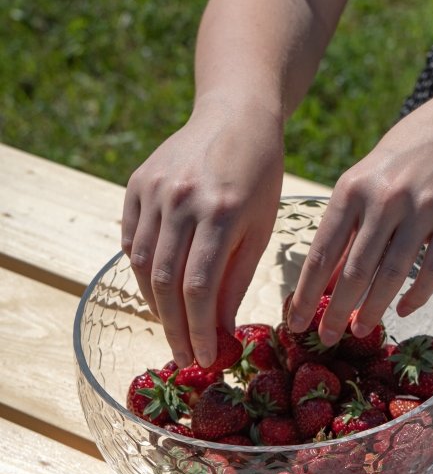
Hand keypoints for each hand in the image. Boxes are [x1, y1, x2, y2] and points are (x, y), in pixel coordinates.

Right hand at [121, 95, 283, 366]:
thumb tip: (221, 332)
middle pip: (165, 282)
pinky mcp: (137, 183)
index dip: (198, 330)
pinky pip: (130, 239)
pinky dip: (140, 271)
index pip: (199, 287)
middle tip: (183, 357)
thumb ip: (238, 280)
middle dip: (174, 328)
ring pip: (141, 263)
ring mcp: (154, 190)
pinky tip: (157, 291)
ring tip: (171, 329)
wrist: (234, 114)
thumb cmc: (259, 177)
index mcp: (221, 213)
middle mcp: (181, 201)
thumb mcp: (261, 229)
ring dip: (154, 305)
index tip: (204, 359)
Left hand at [286, 86, 432, 344]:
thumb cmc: (401, 160)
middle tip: (327, 339)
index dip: (306, 292)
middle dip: (337, 310)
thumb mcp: (364, 181)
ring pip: (392, 272)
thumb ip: (346, 227)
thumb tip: (322, 283)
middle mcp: (384, 197)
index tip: (295, 322)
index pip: (322, 251)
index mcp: (352, 189)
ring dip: (374, 308)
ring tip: (361, 330)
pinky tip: (404, 311)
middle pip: (355, 269)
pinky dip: (417, 294)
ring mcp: (422, 207)